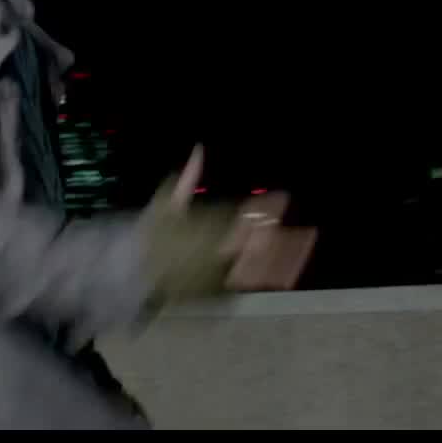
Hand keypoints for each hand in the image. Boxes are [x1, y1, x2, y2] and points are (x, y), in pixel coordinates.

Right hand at [142, 145, 315, 299]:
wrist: (132, 273)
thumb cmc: (150, 235)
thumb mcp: (164, 203)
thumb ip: (186, 179)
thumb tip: (198, 150)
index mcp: (205, 228)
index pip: (242, 215)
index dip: (266, 207)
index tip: (284, 200)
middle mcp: (216, 252)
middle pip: (257, 244)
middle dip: (283, 238)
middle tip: (309, 233)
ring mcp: (218, 275)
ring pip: (257, 267)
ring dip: (284, 259)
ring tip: (304, 252)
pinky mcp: (218, 292)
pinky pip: (248, 285)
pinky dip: (268, 279)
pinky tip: (288, 274)